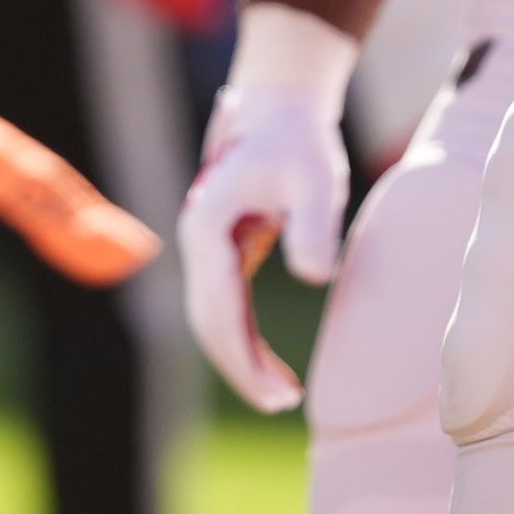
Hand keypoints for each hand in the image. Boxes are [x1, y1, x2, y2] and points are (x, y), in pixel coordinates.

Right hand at [177, 4, 357, 410]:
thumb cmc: (299, 142)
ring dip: (240, 358)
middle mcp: (197, 241)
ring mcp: (206, 248)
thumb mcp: (315, 179)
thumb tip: (313, 277)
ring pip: (212, 318)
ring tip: (283, 394)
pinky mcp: (223, 252)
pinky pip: (225, 307)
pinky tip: (272, 364)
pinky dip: (244, 339)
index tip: (276, 391)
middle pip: (206, 321)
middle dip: (239, 367)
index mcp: (207, 226)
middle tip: (282, 404)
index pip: (217, 307)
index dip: (243, 356)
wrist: (279, 109)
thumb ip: (313, 225)